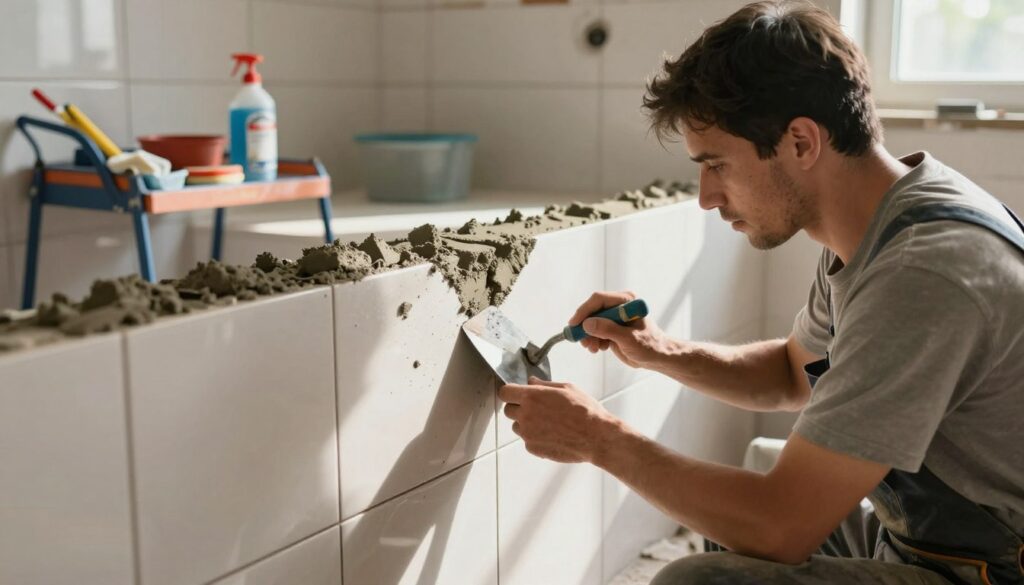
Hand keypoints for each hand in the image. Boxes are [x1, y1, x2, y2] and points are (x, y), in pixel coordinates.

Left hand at [498, 377, 619, 462]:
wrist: (596, 437)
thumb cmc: (585, 410)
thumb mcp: (567, 388)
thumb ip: (544, 385)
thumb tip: (531, 382)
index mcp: (532, 397)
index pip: (505, 392)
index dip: (511, 392)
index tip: (516, 394)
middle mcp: (526, 415)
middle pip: (508, 410)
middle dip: (519, 408)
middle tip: (536, 408)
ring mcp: (528, 433)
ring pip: (517, 426)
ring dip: (526, 423)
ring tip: (548, 423)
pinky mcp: (533, 448)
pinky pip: (526, 440)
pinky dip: (535, 437)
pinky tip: (552, 434)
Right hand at [569, 291, 669, 368]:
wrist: (656, 357)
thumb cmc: (649, 345)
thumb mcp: (628, 339)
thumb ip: (608, 330)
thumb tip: (587, 324)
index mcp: (626, 300)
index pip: (599, 300)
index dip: (584, 311)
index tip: (574, 325)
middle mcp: (618, 305)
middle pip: (592, 310)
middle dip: (585, 327)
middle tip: (582, 342)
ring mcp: (613, 316)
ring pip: (591, 322)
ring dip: (588, 336)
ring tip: (593, 348)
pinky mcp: (610, 327)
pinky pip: (594, 330)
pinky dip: (593, 340)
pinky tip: (599, 348)